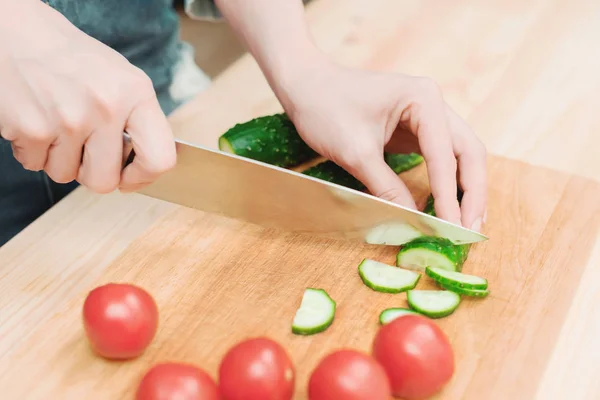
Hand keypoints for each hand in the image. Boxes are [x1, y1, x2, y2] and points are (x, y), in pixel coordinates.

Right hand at [0, 0, 175, 192]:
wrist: (17, 32)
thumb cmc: (73, 60)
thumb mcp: (122, 79)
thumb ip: (137, 121)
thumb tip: (144, 167)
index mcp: (136, 93)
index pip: (159, 159)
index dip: (143, 178)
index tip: (130, 178)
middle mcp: (106, 107)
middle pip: (104, 181)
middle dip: (91, 173)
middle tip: (83, 149)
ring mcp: (68, 120)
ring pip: (65, 175)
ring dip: (58, 158)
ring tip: (57, 124)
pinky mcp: (31, 128)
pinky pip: (34, 164)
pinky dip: (32, 150)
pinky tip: (37, 119)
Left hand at [276, 59, 486, 230]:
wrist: (306, 87)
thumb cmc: (326, 109)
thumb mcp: (356, 154)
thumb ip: (387, 188)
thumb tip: (412, 222)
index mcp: (423, 99)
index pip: (445, 155)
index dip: (449, 196)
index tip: (452, 229)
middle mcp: (433, 103)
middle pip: (468, 152)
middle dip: (471, 193)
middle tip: (470, 231)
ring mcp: (427, 115)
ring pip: (461, 155)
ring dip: (465, 189)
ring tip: (468, 224)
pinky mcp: (416, 128)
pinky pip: (442, 157)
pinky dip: (448, 182)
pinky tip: (449, 206)